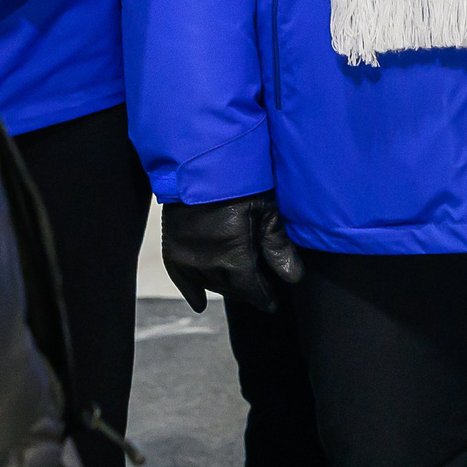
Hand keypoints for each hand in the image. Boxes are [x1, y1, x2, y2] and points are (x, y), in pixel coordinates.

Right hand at [161, 191, 303, 312]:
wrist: (199, 163)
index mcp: (234, 258)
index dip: (263, 298)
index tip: (271, 303)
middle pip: (231, 289)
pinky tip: (199, 302)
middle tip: (256, 288)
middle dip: (246, 290)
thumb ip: (278, 247)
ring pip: (210, 285)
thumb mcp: (266, 211)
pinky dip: (192, 291)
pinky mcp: (172, 249)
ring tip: (236, 285)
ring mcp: (187, 258)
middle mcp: (208, 264)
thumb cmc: (239, 182)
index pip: (252, 291)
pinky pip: (182, 280)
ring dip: (224, 286)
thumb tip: (294, 278)